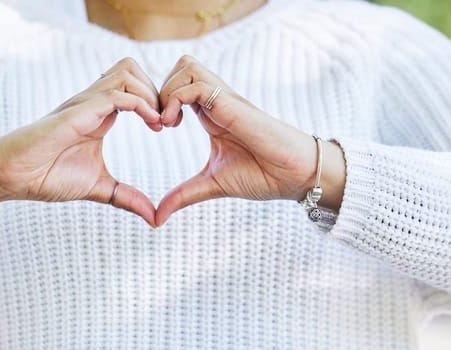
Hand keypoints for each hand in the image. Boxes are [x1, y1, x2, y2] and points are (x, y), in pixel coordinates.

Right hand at [0, 58, 161, 225]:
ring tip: (159, 122)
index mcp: (100, 115)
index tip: (169, 127)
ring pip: (126, 71)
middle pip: (132, 68)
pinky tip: (150, 125)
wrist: (13, 176)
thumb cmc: (46, 176)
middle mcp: (93, 103)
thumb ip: (126, 197)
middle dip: (157, 89)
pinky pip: (116, 93)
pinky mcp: (78, 111)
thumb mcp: (98, 188)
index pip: (134, 87)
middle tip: (168, 121)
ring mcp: (85, 104)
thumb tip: (154, 217)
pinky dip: (140, 104)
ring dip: (150, 92)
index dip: (156, 101)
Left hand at [155, 56, 346, 225]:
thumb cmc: (262, 176)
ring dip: (168, 90)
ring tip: (166, 122)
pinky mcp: (232, 105)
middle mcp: (217, 101)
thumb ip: (183, 196)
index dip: (160, 100)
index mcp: (211, 114)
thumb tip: (156, 218)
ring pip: (187, 66)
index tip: (156, 128)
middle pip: (181, 66)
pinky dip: (176, 99)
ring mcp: (225, 100)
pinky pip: (197, 84)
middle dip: (159, 89)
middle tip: (157, 121)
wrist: (295, 176)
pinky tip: (174, 124)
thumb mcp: (212, 185)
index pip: (179, 85)